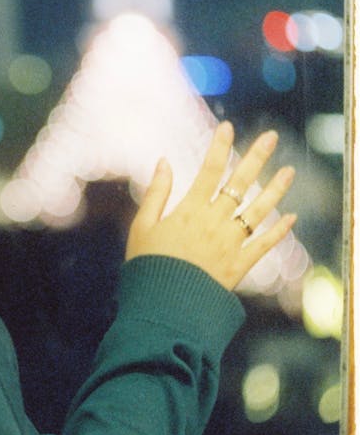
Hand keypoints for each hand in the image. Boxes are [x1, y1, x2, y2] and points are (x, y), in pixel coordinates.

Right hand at [125, 121, 296, 290]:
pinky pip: (263, 245)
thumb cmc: (147, 267)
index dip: (219, 147)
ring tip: (290, 171)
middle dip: (256, 158)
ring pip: (258, 211)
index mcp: (189, 211)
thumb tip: (164, 161)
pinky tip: (291, 217)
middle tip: (272, 137)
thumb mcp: (142, 227)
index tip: (228, 126)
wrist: (164, 308)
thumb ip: (156, 193)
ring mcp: (230, 244)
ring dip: (275, 189)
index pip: (208, 171)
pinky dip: (278, 231)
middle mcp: (214, 223)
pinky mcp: (239, 266)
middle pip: (239, 184)